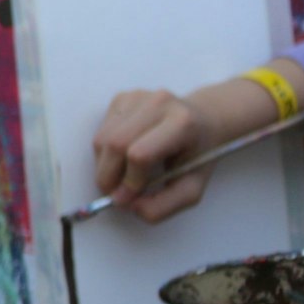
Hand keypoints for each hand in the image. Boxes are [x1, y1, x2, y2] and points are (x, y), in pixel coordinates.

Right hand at [92, 89, 218, 221]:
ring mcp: (139, 97)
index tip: (129, 198)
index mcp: (183, 123)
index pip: (140, 154)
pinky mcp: (123, 97)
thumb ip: (163, 206)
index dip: (129, 181)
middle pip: (115, 144)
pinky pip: (101, 130)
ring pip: (102, 139)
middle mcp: (159, 102)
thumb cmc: (197, 156)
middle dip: (109, 177)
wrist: (203, 121)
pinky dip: (104, 151)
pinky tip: (123, 154)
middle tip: (115, 194)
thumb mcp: (191, 189)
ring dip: (104, 165)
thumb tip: (128, 205)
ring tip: (121, 175)